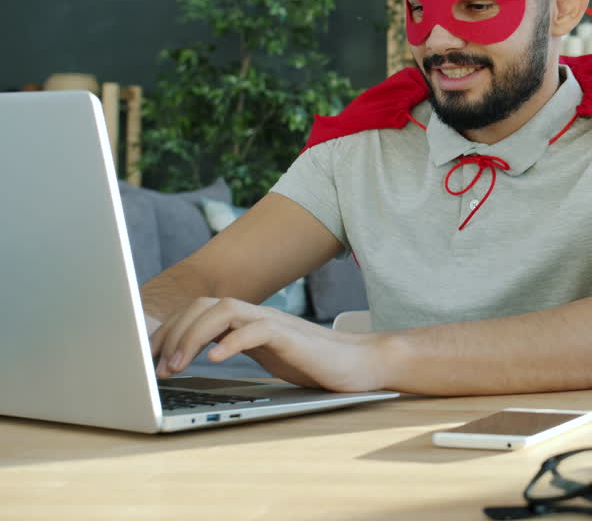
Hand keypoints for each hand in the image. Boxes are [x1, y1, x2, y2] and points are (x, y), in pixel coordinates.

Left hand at [149, 297, 386, 391]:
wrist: (360, 363)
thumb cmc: (313, 362)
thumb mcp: (266, 354)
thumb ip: (236, 347)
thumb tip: (194, 357)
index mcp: (248, 319)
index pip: (198, 311)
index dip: (169, 331)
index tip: (149, 358)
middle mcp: (257, 314)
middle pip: (204, 306)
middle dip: (173, 333)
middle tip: (157, 367)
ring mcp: (274, 322)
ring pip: (224, 310)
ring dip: (193, 336)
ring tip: (179, 365)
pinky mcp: (291, 336)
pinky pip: (256, 331)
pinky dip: (232, 342)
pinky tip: (216, 359)